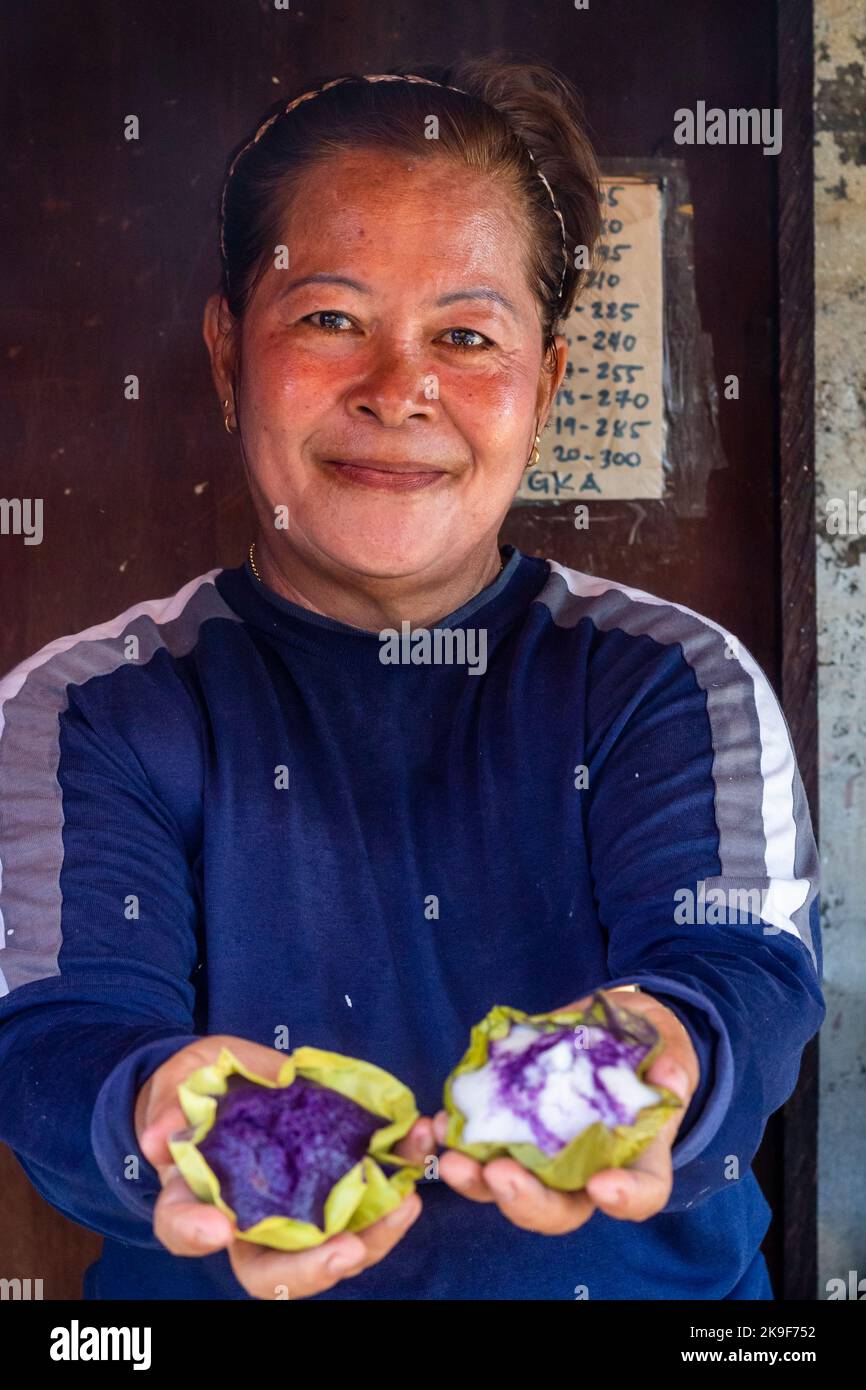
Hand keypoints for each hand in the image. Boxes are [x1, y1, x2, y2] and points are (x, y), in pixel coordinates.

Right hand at [135, 1035, 429, 1297]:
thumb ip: (175, 1102)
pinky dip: (392, 1193)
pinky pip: (361, 1210)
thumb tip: (165, 1133)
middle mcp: (243, 1220)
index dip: (195, 1233)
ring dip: (374, 1234)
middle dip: (312, 1269)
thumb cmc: (198, 1087)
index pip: (181, 1228)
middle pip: (268, 1272)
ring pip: (327, 1250)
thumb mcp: (184, 1078)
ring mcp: (290, 1212)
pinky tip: (415, 1158)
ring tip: (407, 1203)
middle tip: (348, 1250)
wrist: (226, 1084)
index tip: (217, 1228)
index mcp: (192, 1193)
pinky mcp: (330, 1190)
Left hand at [432, 988, 698, 1233]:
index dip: (624, 1198)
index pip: (639, 1196)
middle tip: (499, 1174)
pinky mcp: (508, 1128)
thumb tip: (668, 1075)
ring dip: (474, 1180)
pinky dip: (451, 1139)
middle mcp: (584, 1172)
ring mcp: (541, 1155)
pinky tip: (434, 1125)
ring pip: (506, 1187)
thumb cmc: (645, 1053)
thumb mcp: (666, 1051)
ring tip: (450, 1158)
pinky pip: (476, 1146)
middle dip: (525, 1199)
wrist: (612, 1033)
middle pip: (557, 1209)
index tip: (603, 1187)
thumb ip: (671, 1066)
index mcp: (634, 1161)